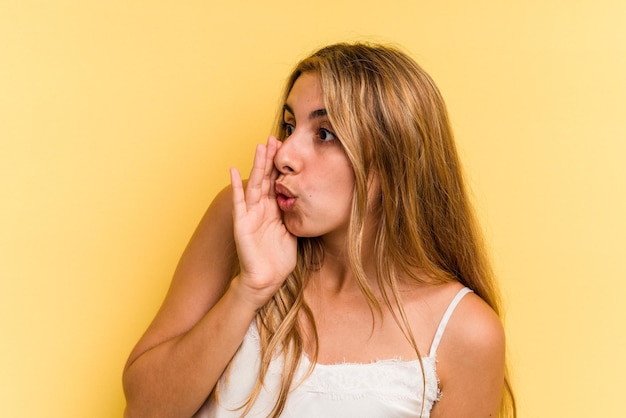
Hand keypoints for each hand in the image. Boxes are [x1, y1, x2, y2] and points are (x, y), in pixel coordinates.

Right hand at [229, 136, 296, 308]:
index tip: (288, 147)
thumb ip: (296, 215)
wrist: (267, 280)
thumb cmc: (279, 259)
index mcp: (274, 210)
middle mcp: (262, 209)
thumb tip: (310, 200)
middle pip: (267, 178)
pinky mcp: (242, 224)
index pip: (278, 182)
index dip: (282, 166)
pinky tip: (233, 170)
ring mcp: (251, 214)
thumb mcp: (293, 231)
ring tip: (260, 147)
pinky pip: (239, 202)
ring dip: (257, 165)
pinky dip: (235, 186)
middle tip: (275, 138)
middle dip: (270, 159)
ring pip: (255, 184)